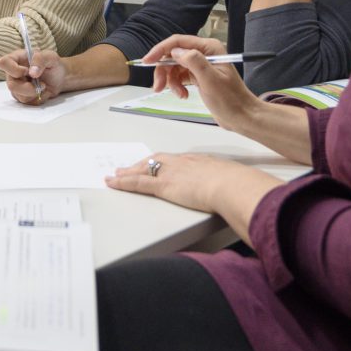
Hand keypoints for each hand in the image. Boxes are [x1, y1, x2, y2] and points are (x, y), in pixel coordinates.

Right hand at [0, 48, 64, 104]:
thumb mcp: (51, 57)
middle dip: (29, 88)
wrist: (60, 78)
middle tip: (42, 84)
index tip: (27, 71)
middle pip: (11, 85)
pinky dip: (38, 98)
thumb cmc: (53, 64)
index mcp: (16, 59)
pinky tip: (43, 92)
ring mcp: (17, 86)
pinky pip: (27, 102)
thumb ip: (41, 60)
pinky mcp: (22, 96)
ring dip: (35, 93)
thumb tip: (32, 73)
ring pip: (20, 96)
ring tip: (44, 85)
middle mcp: (13, 73)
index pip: (4, 63)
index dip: (14, 69)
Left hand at [106, 152, 264, 213]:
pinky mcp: (163, 185)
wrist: (231, 185)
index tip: (156, 165)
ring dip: (127, 173)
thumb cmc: (237, 185)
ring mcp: (170, 172)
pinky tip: (112, 182)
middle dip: (141, 164)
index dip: (162, 163)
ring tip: (115, 175)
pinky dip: (122, 182)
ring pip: (142, 170)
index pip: (174, 160)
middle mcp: (181, 162)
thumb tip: (237, 191)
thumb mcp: (233, 181)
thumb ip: (229, 185)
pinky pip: (137, 182)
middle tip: (128, 167)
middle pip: (155, 161)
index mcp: (198, 160)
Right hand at [139, 35, 261, 130]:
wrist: (242, 116)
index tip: (147, 61)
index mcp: (209, 48)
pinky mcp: (198, 77)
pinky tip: (183, 95)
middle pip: (173, 55)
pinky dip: (177, 86)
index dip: (160, 50)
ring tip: (178, 94)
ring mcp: (200, 66)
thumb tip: (175, 52)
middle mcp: (204, 53)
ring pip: (174, 67)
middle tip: (158, 86)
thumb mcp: (211, 79)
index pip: (178, 42)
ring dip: (170, 81)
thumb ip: (193, 61)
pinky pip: (179, 77)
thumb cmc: (231, 100)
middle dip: (163, 70)